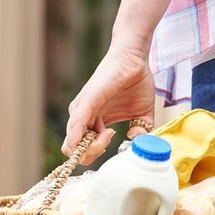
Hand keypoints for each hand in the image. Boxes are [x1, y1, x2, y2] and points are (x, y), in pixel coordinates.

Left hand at [63, 44, 155, 164]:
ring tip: (110, 133)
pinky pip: (76, 125)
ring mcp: (81, 110)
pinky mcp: (86, 101)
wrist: (135, 60)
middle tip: (113, 138)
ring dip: (93, 148)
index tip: (115, 143)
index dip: (96, 155)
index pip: (83, 150)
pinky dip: (78, 139)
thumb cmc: (136, 83)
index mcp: (93, 122)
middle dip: (93, 155)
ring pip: (74, 144)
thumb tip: (136, 142)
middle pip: (75, 151)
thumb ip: (141, 131)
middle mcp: (82, 117)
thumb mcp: (141, 115)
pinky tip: (92, 139)